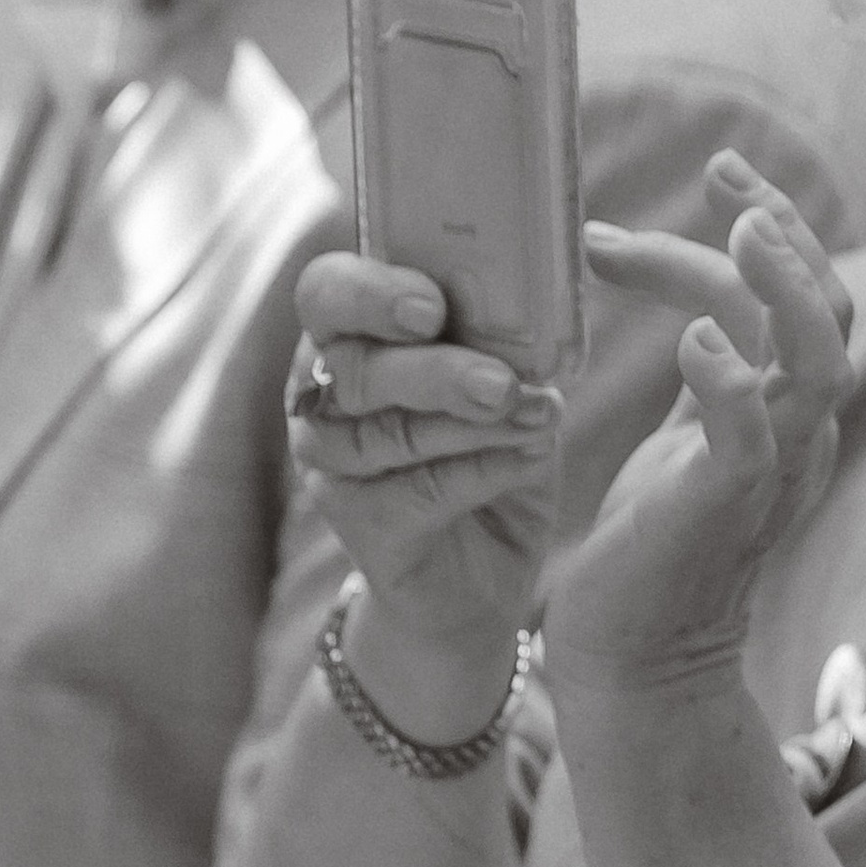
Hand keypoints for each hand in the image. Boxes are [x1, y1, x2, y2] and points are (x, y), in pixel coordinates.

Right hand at [288, 253, 562, 691]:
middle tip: (500, 383)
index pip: (329, 293)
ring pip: (387, 434)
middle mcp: (322, 395)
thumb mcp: (508, 387)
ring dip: (472, 426)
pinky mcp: (357, 525)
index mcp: (351, 337)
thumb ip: (508, 346)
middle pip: (353, 368)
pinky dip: (481, 471)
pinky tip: (527, 459)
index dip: (371, 293)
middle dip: (434, 372)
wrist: (484, 573)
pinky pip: (416, 492)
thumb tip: (543, 312)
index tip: (432, 308)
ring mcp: (330, 464)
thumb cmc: (491, 457)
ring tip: (540, 417)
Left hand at [542, 152, 854, 703]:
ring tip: (738, 229)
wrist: (636, 652)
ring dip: (783, 287)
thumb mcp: (687, 426)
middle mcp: (801, 434)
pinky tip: (691, 344)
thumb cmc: (653, 542)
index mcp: (794, 409)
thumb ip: (710, 357)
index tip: (720, 171)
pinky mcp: (728, 506)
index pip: (810, 294)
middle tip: (721, 172)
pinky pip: (753, 435)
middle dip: (782, 229)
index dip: (776, 222)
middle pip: (830, 310)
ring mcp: (775, 471)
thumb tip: (673, 269)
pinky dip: (729, 381)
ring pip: (819, 362)